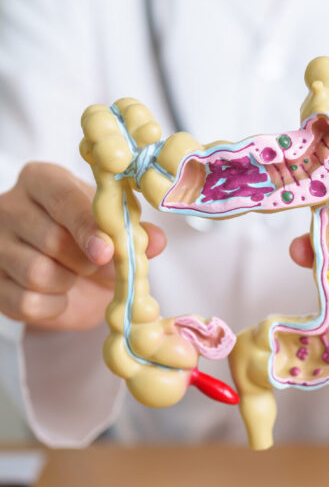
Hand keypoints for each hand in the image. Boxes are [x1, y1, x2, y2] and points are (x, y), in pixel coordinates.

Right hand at [0, 162, 165, 330]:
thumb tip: (156, 241)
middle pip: (51, 239)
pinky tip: (59, 295)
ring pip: (37, 273)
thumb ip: (134, 232)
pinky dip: (53, 306)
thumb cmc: (92, 241)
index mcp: (42, 180)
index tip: (108, 251)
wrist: (71, 279)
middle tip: (97, 264)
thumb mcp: (114, 229)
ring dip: (68, 283)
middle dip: (85, 261)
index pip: (62, 198)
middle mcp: (10, 206)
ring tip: (74, 275)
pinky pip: (27, 302)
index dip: (87, 227)